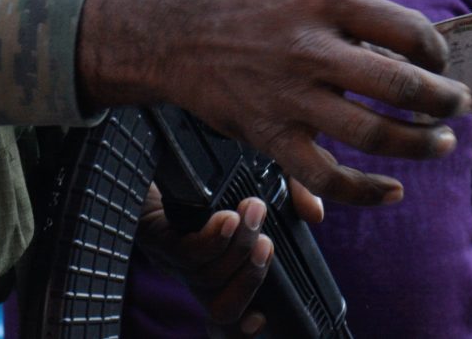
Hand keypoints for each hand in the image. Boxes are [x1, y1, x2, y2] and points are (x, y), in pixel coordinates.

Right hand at [77, 0, 470, 204]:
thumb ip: (358, 21)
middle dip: (442, 102)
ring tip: (439, 143)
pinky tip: (393, 189)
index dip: (438, 52)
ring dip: (418, 144)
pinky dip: (367, 191)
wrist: (182, 38)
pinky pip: (328, 176)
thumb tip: (415, 57)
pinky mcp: (272, 135)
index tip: (442, 64)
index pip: (408, 29)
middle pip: (399, 85)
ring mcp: (291, 96)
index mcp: (326, 0)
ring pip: (373, 134)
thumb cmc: (255, 13)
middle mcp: (311, 47)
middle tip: (456, 107)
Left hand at [138, 182, 326, 335]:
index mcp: (219, 271)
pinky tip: (226, 217)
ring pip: (208, 277)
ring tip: (254, 210)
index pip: (229, 318)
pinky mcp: (156, 237)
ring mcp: (174, 259)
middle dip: (252, 279)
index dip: (244, 329)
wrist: (159, 151)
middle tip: (267, 242)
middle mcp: (196, 274)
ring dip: (237, 247)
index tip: (262, 321)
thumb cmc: (213, 173)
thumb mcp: (261, 179)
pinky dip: (212, 238)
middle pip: (223, 309)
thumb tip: (314, 215)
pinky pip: (186, 252)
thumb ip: (293, 193)